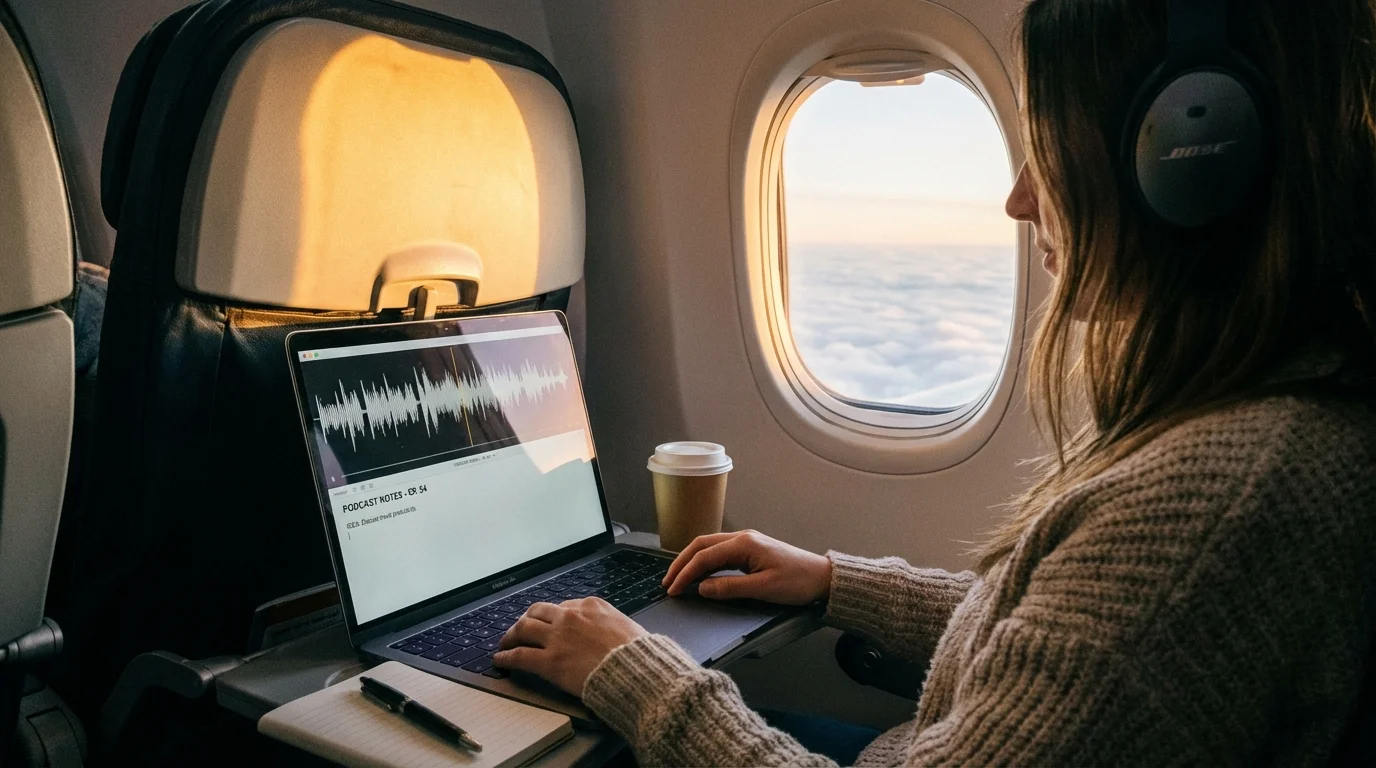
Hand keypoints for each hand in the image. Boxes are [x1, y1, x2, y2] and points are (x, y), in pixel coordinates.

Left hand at [493, 598, 646, 695]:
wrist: (636, 671)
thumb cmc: (638, 654)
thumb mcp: (628, 626)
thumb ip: (610, 624)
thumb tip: (609, 631)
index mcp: (591, 606)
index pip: (562, 606)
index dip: (550, 616)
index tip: (546, 623)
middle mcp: (570, 616)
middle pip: (537, 612)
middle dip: (525, 620)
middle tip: (520, 629)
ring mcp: (558, 638)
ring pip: (523, 629)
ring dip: (510, 636)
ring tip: (505, 643)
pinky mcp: (549, 661)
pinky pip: (520, 656)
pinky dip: (506, 657)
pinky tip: (501, 661)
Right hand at [661, 530, 831, 604]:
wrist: (821, 577)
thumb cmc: (798, 582)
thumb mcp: (763, 589)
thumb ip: (730, 588)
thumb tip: (702, 588)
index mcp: (744, 544)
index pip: (704, 556)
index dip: (685, 573)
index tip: (673, 590)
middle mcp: (742, 538)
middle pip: (701, 545)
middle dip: (681, 563)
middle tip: (667, 582)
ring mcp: (746, 542)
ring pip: (709, 547)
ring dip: (691, 562)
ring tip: (678, 579)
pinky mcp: (750, 550)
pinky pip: (720, 552)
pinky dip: (704, 562)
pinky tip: (699, 575)